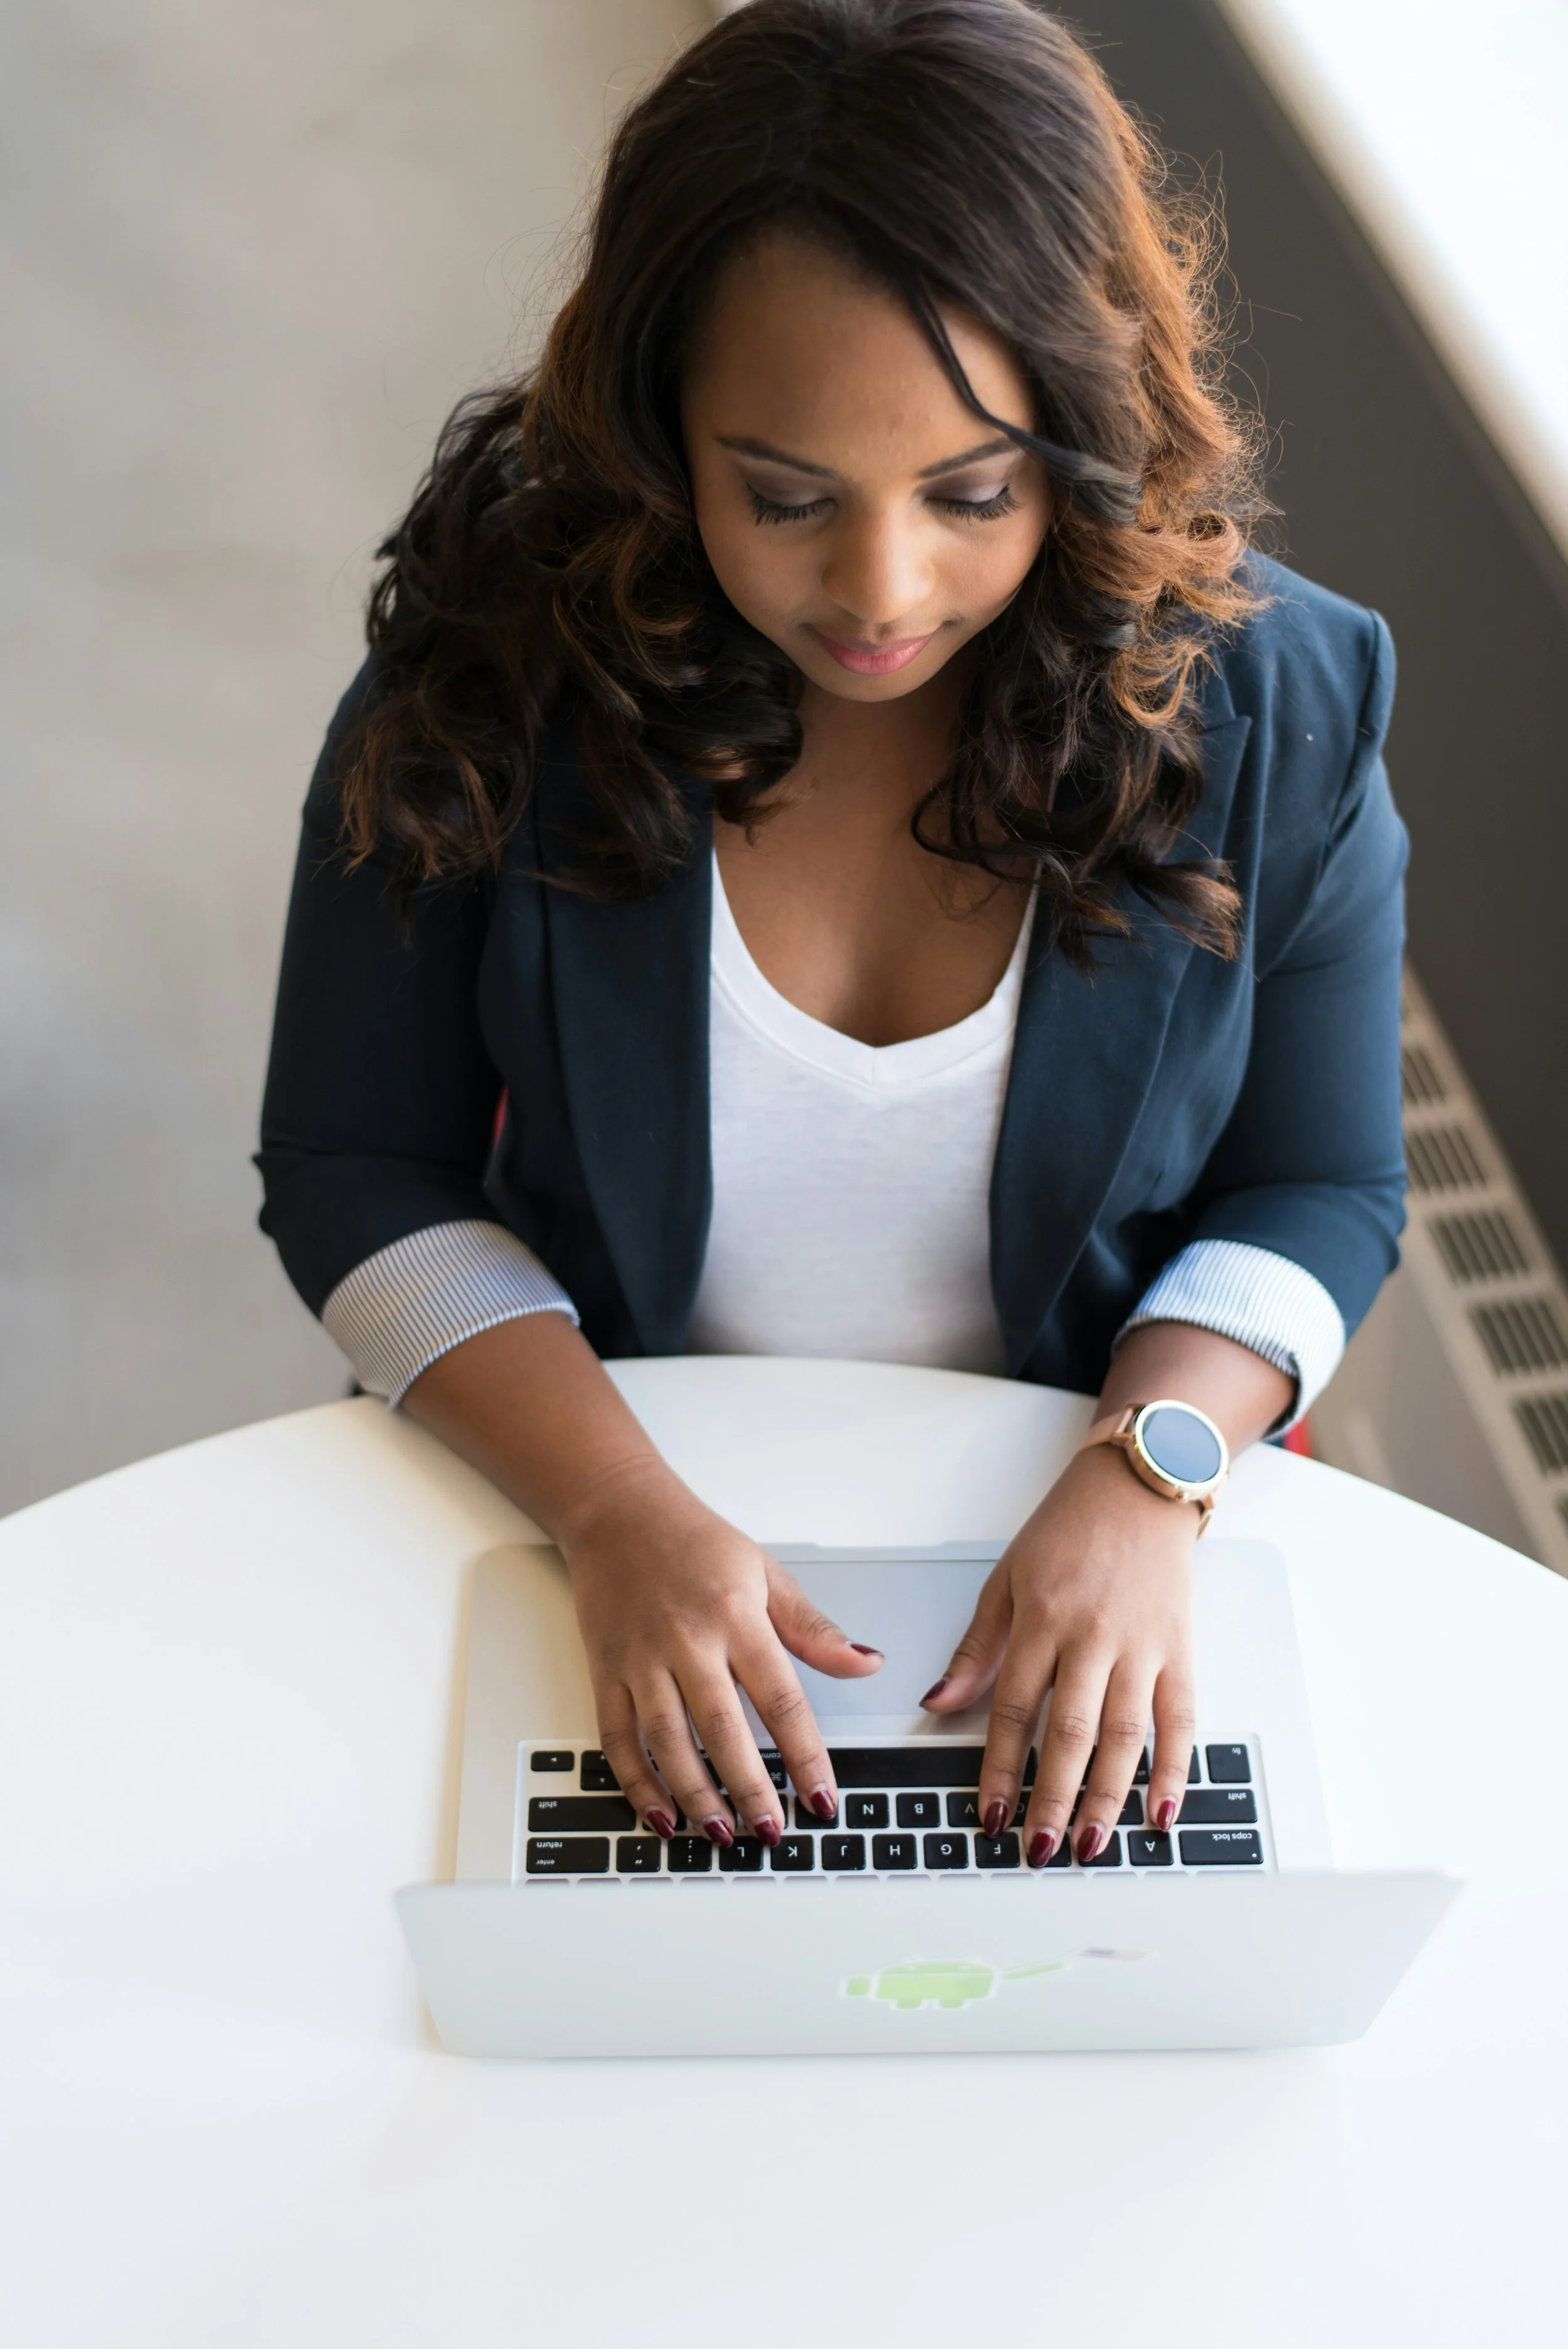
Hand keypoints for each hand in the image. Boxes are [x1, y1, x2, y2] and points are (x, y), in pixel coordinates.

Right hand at [558, 1457, 882, 1846]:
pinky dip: (636, 1782)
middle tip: (772, 1832)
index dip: (805, 1754)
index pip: (780, 1697)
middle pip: (721, 1728)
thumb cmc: (696, 1543)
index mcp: (735, 1617)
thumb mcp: (766, 1574)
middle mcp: (686, 1641)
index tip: (822, 1797)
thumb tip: (867, 1663)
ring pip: (667, 1741)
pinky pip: (617, 1737)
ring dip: (695, 1795)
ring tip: (722, 1833)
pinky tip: (660, 1814)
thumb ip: (813, 1629)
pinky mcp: (604, 1670)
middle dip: (749, 1788)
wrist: (618, 1513)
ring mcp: (639, 1659)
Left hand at [921, 1444, 1197, 1864]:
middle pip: (1072, 1731)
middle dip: (1055, 1799)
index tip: (991, 1814)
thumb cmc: (1068, 1530)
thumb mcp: (1006, 1579)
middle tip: (1040, 1848)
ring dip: (1109, 1796)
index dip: (1001, 1768)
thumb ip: (977, 1649)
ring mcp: (1143, 1644)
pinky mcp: (1181, 1648)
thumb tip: (939, 1703)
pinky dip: (1175, 1769)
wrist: (1139, 1487)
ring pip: (1126, 1734)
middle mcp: (1094, 1634)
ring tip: (1093, 1844)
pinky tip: (1162, 1812)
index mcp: (1042, 1617)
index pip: (1015, 1708)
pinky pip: (1181, 1718)